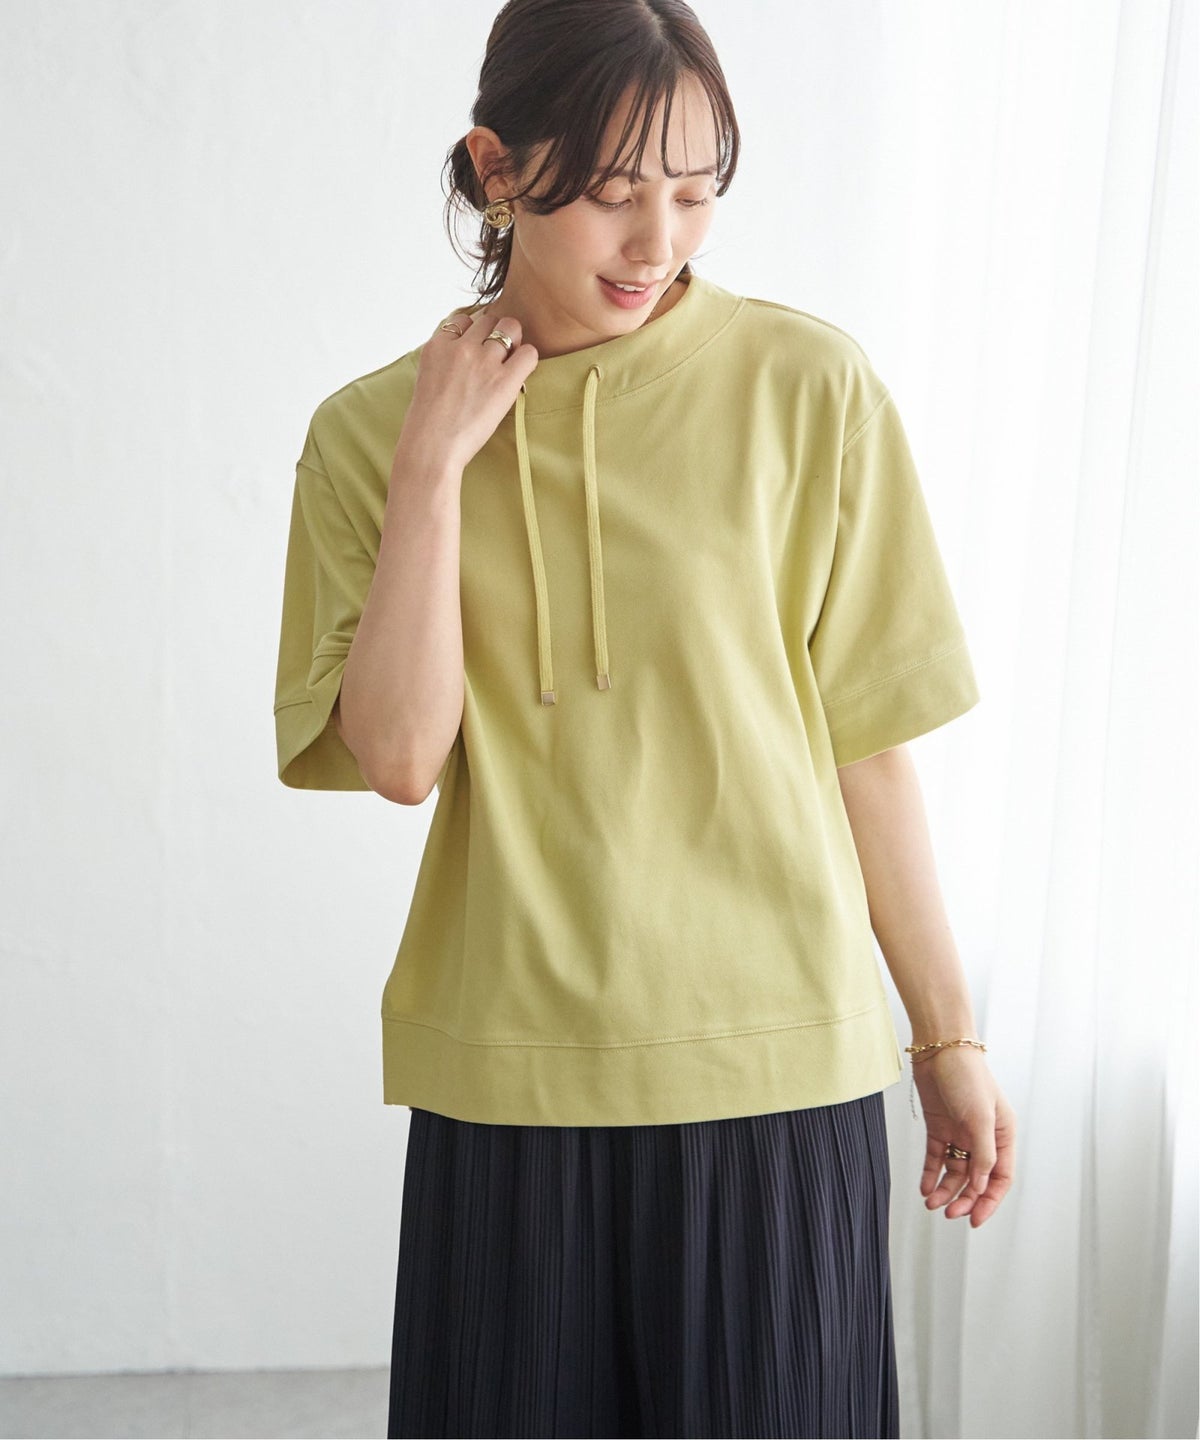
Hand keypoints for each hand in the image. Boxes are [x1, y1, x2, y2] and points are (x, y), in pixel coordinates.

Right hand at [400, 305, 538, 475]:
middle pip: (489, 319)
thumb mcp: (427, 378)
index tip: (476, 350)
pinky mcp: (503, 381)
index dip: (473, 333)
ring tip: (509, 365)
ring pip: (510, 328)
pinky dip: (527, 360)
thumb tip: (465, 357)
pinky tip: (520, 375)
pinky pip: (529, 353)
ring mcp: (483, 362)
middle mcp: (461, 348)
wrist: (432, 447)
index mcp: (437, 346)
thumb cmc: (428, 423)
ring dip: (514, 343)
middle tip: (496, 358)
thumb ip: (445, 361)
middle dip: (495, 334)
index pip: (463, 319)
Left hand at [910, 1046, 1015, 1226]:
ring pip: (955, 1171)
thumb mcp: (981, 1117)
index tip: (974, 1219)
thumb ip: (983, 1153)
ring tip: (931, 1203)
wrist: (940, 1048)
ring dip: (945, 1189)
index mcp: (1003, 1136)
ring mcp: (960, 1133)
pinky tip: (925, 1187)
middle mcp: (982, 1137)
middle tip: (949, 1213)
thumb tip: (980, 1186)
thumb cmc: (968, 1077)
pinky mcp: (939, 1127)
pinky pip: (936, 1157)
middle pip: (976, 1179)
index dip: (988, 1201)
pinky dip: (930, 1173)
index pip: (999, 1178)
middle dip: (964, 1199)